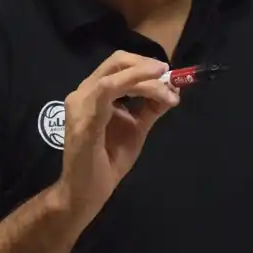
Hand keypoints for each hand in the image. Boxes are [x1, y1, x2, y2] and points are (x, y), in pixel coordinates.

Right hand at [57, 51, 178, 219]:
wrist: (87, 191)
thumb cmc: (107, 161)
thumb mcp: (135, 128)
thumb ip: (149, 108)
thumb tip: (172, 90)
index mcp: (93, 93)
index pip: (118, 65)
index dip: (146, 66)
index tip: (171, 77)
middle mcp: (83, 93)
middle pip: (116, 61)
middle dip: (147, 66)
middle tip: (170, 78)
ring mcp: (80, 104)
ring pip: (116, 75)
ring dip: (147, 81)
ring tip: (168, 94)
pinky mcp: (84, 119)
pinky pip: (108, 90)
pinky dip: (135, 86)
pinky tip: (156, 95)